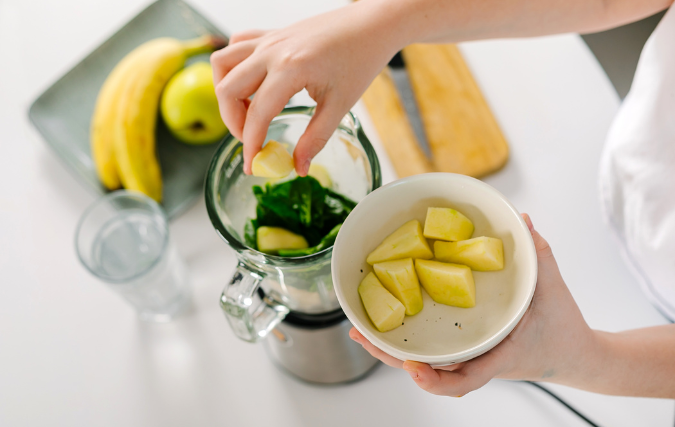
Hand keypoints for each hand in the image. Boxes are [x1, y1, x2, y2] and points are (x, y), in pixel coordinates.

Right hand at [210, 1, 403, 175]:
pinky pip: (236, 46)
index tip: (252, 166)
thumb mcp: (340, 106)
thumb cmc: (360, 60)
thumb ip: (316, 138)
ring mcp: (268, 39)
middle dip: (233, 122)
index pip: (257, 114)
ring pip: (223, 63)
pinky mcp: (270, 34)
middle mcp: (272, 51)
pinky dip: (233, 66)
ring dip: (226, 92)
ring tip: (247, 113)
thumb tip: (298, 167)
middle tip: (250, 141)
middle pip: (227, 89)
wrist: (371, 26)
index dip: (250, 144)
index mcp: (291, 69)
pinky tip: (252, 84)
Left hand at [350, 213, 596, 396]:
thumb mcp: (555, 289)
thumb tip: (522, 220)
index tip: (414, 369)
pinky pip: (435, 354)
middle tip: (359, 335)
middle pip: (431, 373)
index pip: (468, 378)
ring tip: (360, 332)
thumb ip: (539, 254)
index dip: (438, 379)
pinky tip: (389, 328)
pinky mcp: (470, 354)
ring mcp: (473, 361)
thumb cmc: (566, 330)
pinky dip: (410, 345)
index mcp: (501, 355)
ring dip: (393, 351)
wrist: (577, 358)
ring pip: (427, 365)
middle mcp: (481, 362)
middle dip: (393, 357)